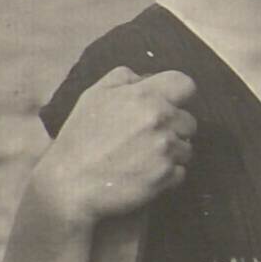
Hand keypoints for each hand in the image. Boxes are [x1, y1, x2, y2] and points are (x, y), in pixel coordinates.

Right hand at [34, 71, 199, 226]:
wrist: (71, 183)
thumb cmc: (80, 137)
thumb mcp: (94, 95)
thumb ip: (124, 78)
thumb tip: (148, 79)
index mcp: (145, 96)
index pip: (186, 84)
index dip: (179, 95)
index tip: (169, 105)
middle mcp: (161, 120)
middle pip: (190, 121)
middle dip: (174, 127)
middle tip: (150, 137)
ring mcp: (166, 150)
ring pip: (187, 148)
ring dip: (172, 152)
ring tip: (145, 158)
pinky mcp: (167, 176)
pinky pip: (181, 172)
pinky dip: (168, 174)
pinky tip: (145, 174)